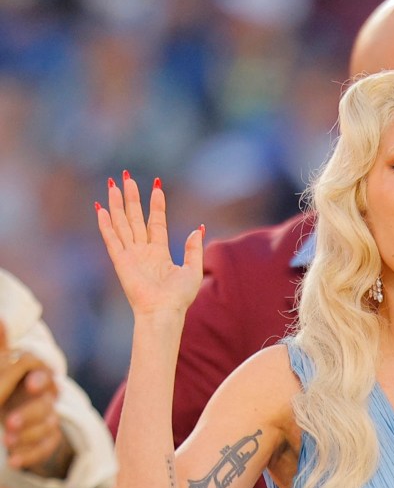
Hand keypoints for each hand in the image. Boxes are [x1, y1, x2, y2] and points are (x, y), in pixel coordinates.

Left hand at [0, 326, 70, 475]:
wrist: (5, 425)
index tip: (31, 384)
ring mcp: (48, 419)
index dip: (40, 377)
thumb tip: (1, 319)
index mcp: (31, 376)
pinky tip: (13, 461)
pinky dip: (30, 455)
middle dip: (30, 413)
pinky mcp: (48, 440)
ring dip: (28, 435)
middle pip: (48, 403)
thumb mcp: (0, 373)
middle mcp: (44, 396)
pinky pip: (48, 448)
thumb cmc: (4, 392)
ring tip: (6, 442)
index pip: (44, 372)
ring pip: (49, 426)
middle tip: (9, 423)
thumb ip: (1, 349)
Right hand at [95, 172, 203, 316]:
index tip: (156, 185)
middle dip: (131, 197)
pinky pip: (111, 239)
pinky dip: (105, 224)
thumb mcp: (192, 269)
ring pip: (121, 223)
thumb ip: (193, 249)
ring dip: (116, 204)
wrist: (164, 311)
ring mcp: (130, 255)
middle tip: (126, 176)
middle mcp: (143, 251)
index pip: (155, 221)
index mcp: (159, 252)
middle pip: (134, 218)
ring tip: (113, 184)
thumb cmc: (179, 297)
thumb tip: (197, 229)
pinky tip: (101, 208)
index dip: (155, 204)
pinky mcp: (121, 261)